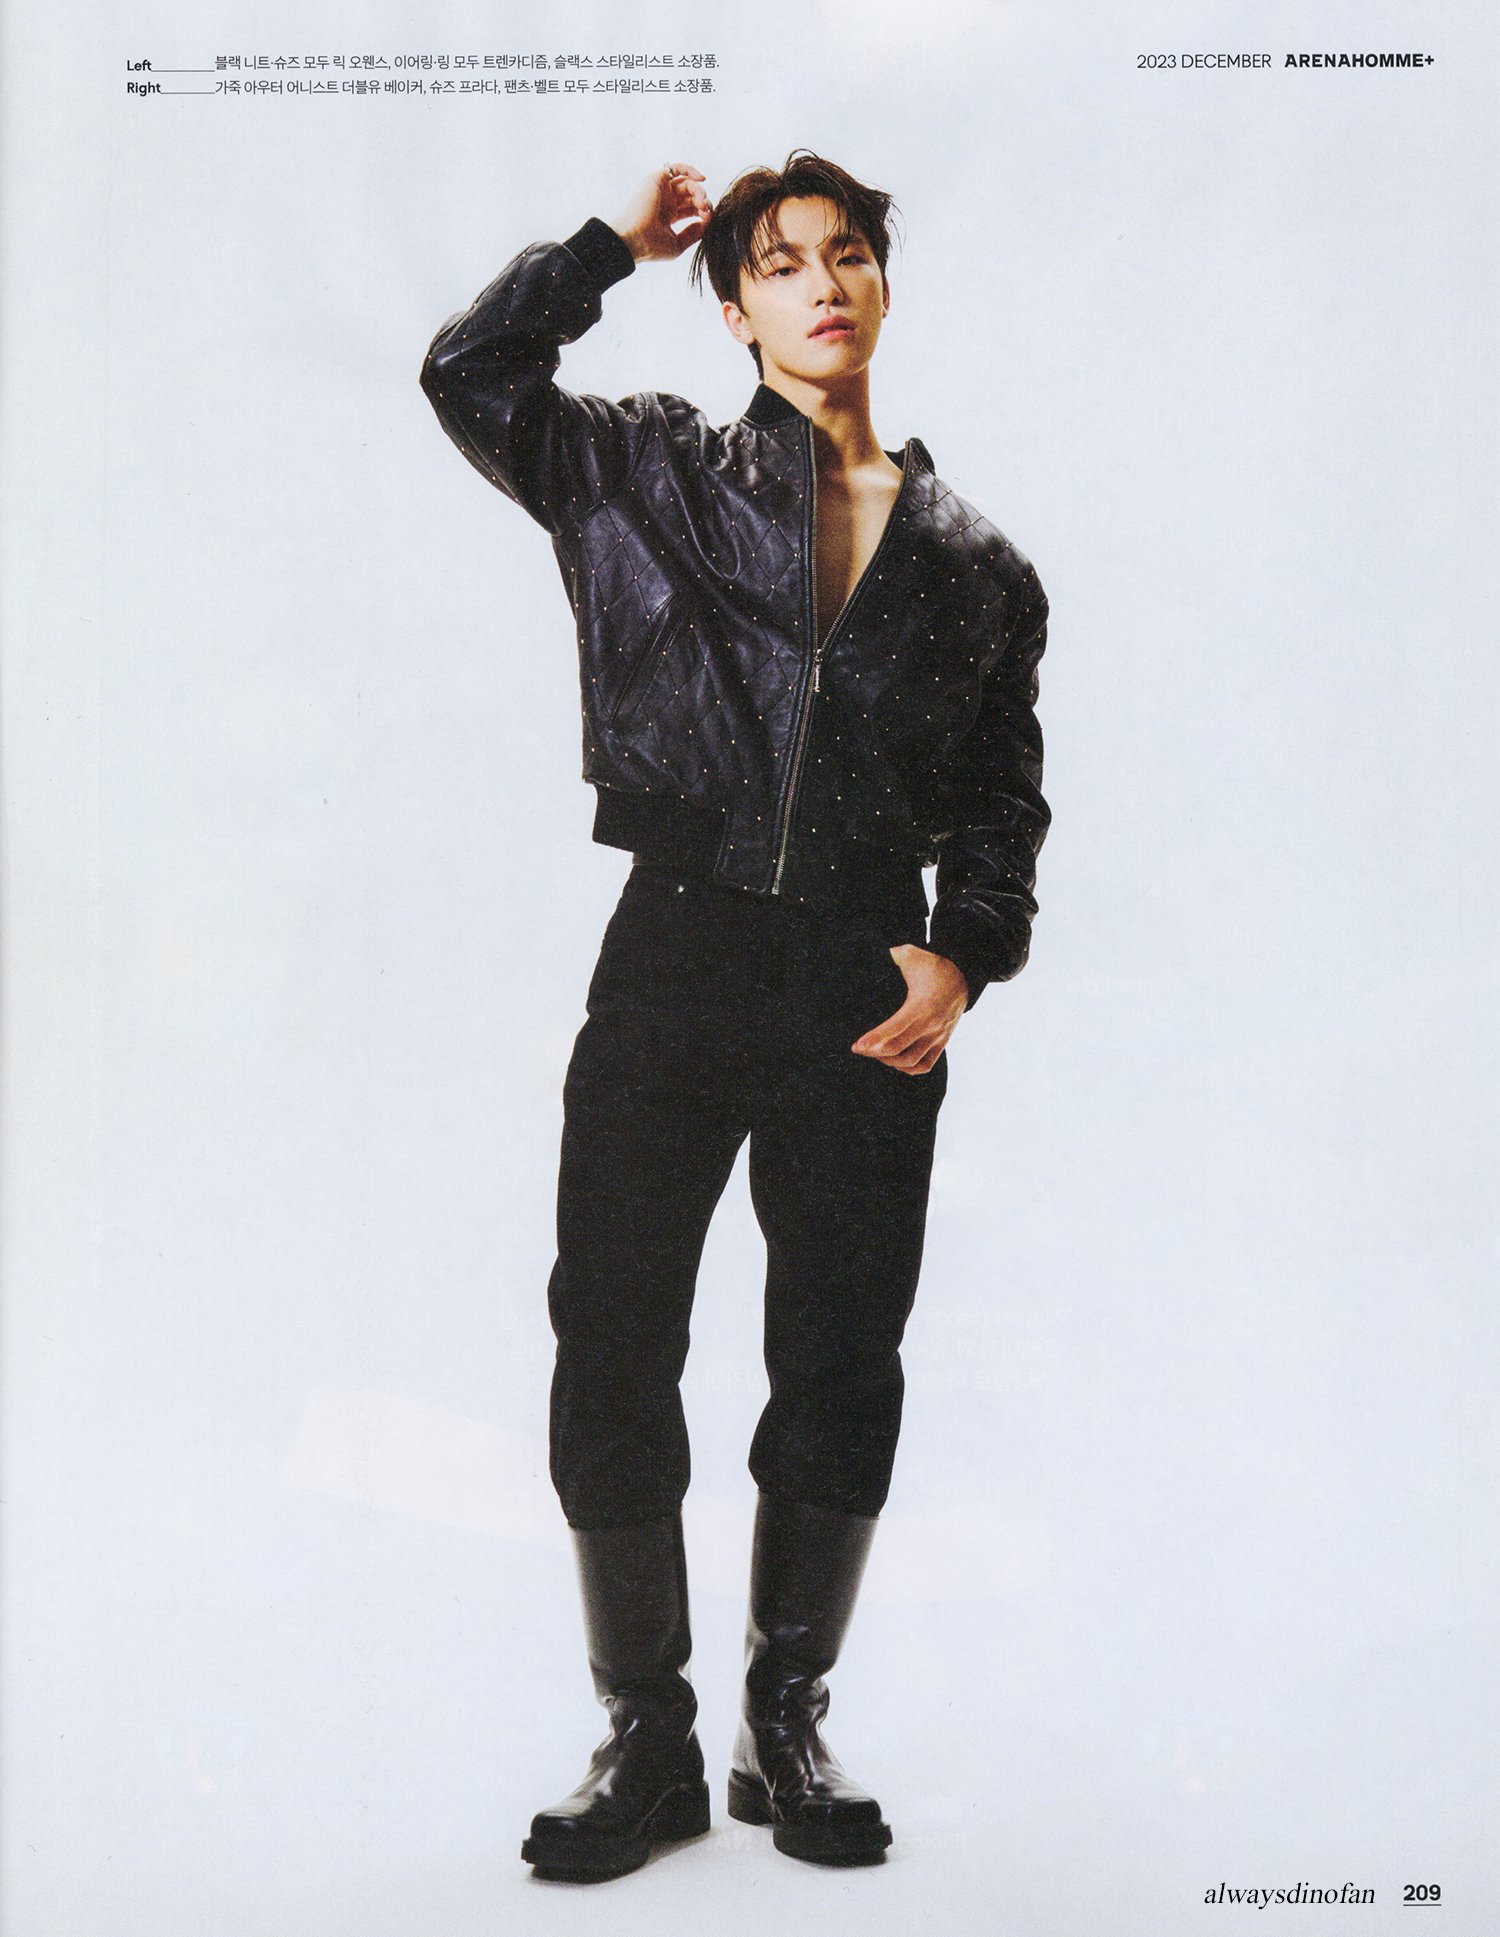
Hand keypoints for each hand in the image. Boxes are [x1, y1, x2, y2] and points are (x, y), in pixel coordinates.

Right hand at [611, 165, 712, 264]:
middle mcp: (664, 201)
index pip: (690, 208)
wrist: (635, 240)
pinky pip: (677, 168)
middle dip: (702, 202)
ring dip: (699, 191)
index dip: (702, 212)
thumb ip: (693, 234)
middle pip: (690, 195)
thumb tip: (707, 223)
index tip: (708, 219)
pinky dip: (690, 170)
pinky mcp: (657, 180)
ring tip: (702, 202)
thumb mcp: (678, 245)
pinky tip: (701, 179)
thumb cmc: (651, 247)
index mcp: (668, 216)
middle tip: (706, 211)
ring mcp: (661, 190)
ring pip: (687, 183)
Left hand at [851, 945, 967, 1074]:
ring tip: (874, 1053)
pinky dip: (908, 1068)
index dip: (872, 1041)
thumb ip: (890, 956)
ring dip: (889, 1061)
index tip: (856, 1045)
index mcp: (921, 1006)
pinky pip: (925, 1065)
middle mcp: (931, 1025)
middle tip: (859, 1048)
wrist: (962, 975)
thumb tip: (866, 955)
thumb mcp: (910, 956)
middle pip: (898, 1050)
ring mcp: (938, 1035)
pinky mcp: (943, 1041)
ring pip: (910, 1061)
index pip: (893, 1031)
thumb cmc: (932, 966)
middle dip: (874, 1052)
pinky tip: (894, 1060)